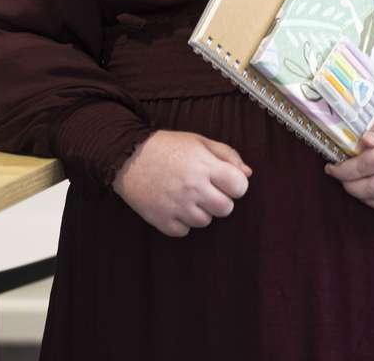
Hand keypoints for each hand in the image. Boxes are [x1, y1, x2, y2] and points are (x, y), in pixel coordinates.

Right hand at [111, 130, 251, 237]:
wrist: (126, 156)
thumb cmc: (167, 146)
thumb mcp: (200, 141)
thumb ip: (228, 155)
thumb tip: (247, 174)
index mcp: (205, 167)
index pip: (240, 187)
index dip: (236, 185)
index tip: (226, 181)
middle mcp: (192, 188)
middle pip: (225, 209)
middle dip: (221, 200)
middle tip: (207, 191)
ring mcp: (175, 206)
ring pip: (205, 222)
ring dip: (201, 212)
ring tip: (188, 197)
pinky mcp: (159, 219)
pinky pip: (183, 232)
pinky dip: (181, 223)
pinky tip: (175, 207)